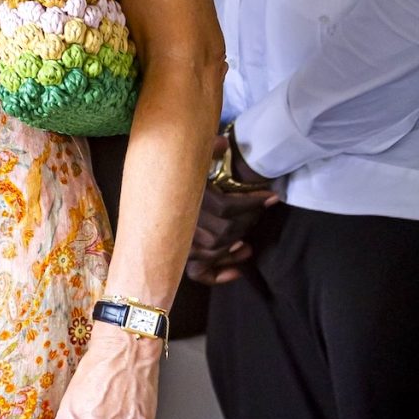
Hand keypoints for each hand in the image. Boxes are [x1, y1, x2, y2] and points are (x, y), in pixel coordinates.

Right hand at [183, 133, 278, 284]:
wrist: (147, 191)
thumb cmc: (170, 175)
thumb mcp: (187, 159)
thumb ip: (204, 150)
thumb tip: (222, 142)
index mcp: (188, 201)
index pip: (228, 207)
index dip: (252, 204)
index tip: (271, 197)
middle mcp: (184, 224)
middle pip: (226, 231)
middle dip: (248, 221)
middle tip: (260, 213)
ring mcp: (181, 243)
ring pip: (216, 249)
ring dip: (237, 245)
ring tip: (249, 242)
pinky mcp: (180, 257)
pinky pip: (199, 273)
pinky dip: (218, 275)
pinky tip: (237, 272)